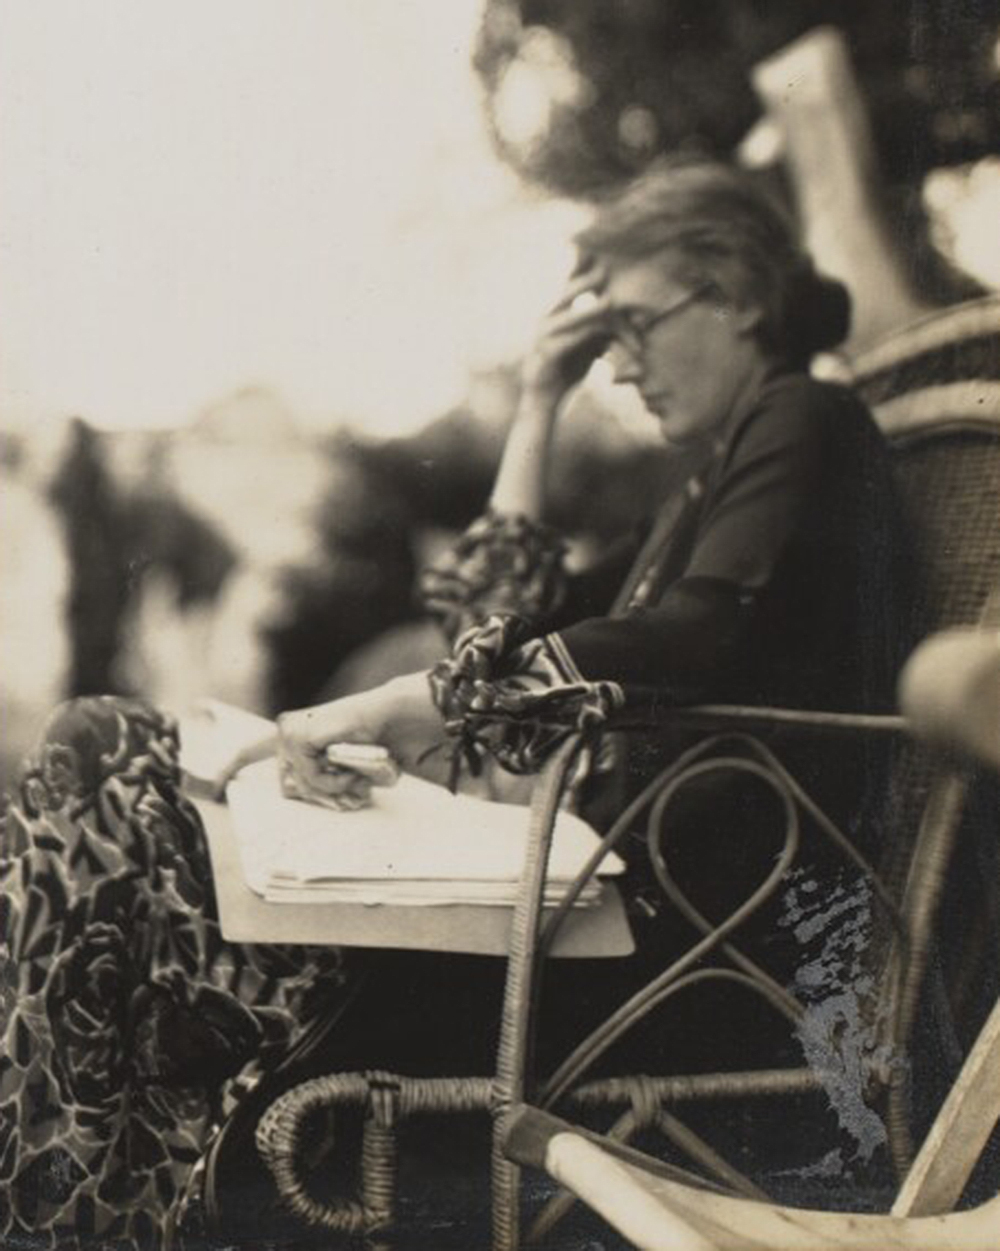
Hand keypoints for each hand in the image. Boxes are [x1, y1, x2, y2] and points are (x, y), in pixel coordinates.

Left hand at [211, 673, 441, 798]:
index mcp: (293, 734)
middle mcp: (285, 731)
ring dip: (334, 787)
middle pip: (288, 786)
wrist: (387, 718)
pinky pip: (312, 778)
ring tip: (356, 775)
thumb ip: (320, 778)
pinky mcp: (299, 738)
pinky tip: (351, 770)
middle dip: (320, 794)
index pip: (254, 751)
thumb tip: (304, 796)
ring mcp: (290, 733)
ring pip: (302, 785)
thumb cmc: (370, 743)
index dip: (233, 768)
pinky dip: (336, 780)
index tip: (216, 789)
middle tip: (351, 787)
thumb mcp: (340, 765)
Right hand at [519, 259, 612, 408]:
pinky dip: (586, 334)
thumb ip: (601, 330)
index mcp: (556, 314)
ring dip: (590, 308)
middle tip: (608, 269)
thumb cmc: (566, 371)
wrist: (544, 400)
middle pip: (567, 292)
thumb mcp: (588, 346)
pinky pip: (568, 340)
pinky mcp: (546, 353)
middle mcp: (547, 319)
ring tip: (609, 302)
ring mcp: (543, 335)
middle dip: (587, 280)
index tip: (596, 248)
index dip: (581, 265)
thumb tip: (626, 317)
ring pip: (569, 316)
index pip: (569, 283)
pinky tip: (601, 331)